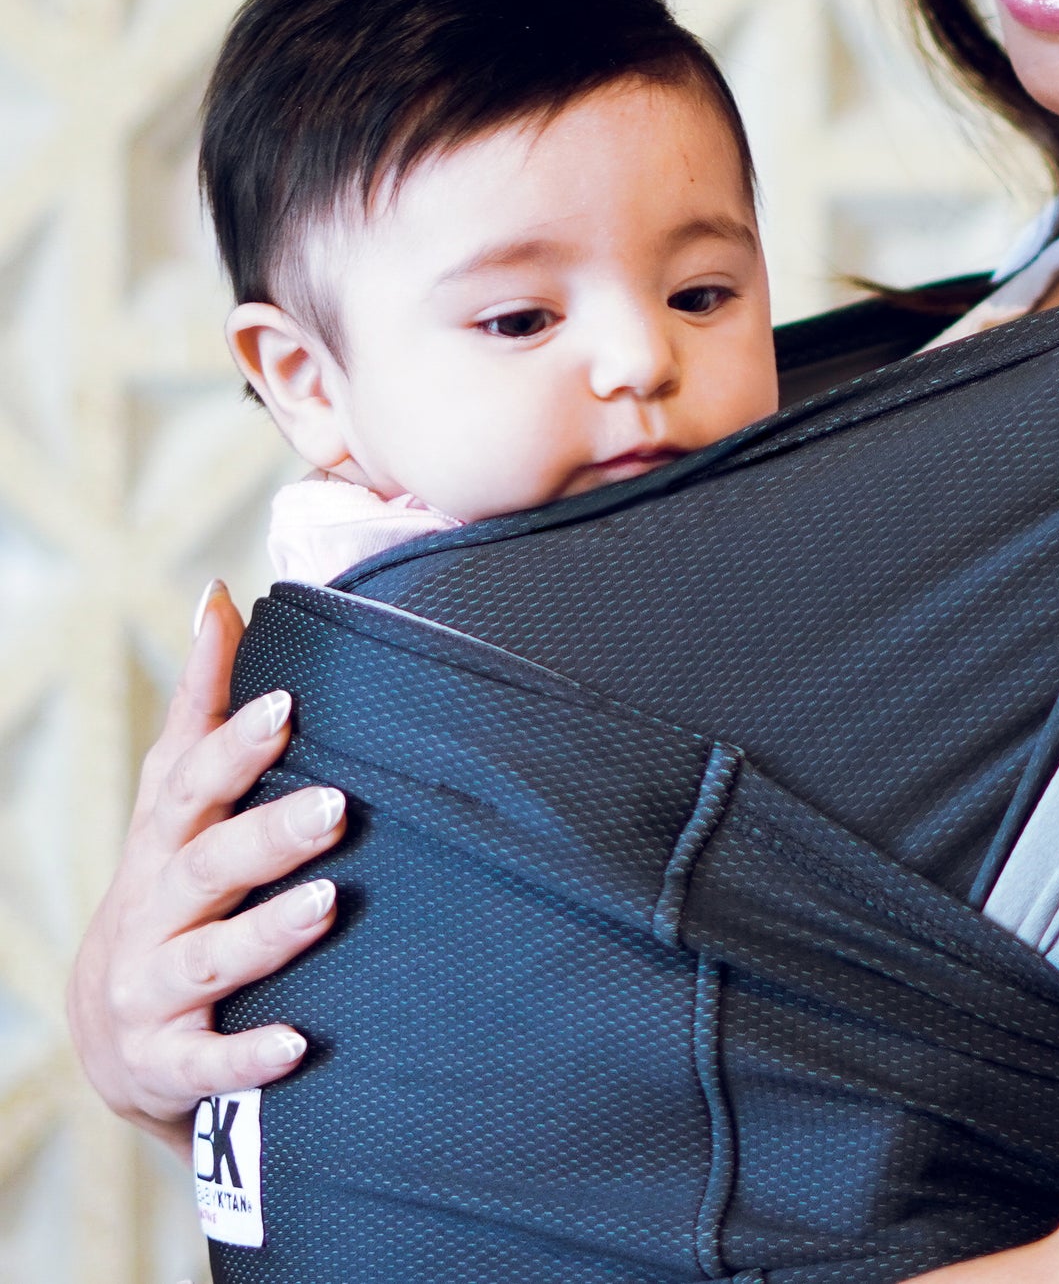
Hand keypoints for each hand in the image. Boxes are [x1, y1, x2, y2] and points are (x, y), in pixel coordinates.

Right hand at [66, 581, 347, 1154]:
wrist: (118, 1032)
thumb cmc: (168, 885)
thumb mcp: (175, 797)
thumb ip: (200, 704)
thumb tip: (219, 594)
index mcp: (164, 841)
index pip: (192, 784)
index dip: (234, 745)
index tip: (286, 706)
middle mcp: (152, 910)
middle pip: (206, 867)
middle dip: (268, 836)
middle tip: (339, 806)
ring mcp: (153, 990)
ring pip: (207, 961)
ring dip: (267, 934)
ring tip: (329, 903)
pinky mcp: (168, 1063)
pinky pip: (206, 1064)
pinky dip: (249, 1055)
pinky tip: (302, 1044)